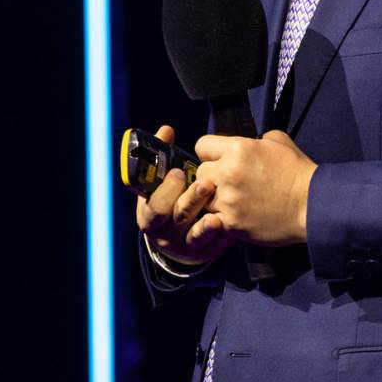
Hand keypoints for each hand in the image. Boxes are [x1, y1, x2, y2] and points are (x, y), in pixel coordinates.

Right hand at [136, 125, 229, 268]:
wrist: (181, 238)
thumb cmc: (173, 199)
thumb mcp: (164, 182)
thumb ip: (164, 156)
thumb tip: (166, 130)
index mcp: (150, 212)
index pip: (151, 204)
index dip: (163, 190)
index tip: (177, 173)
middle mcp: (164, 231)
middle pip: (175, 217)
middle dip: (189, 200)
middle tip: (206, 185)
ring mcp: (184, 244)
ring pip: (194, 235)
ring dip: (206, 224)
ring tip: (217, 213)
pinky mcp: (205, 252)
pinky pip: (214, 246)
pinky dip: (223, 237)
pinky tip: (232, 228)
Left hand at [190, 130, 317, 248]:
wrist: (312, 205)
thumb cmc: (298, 173)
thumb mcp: (279, 141)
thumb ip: (255, 139)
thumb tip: (246, 142)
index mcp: (238, 149)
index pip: (202, 145)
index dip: (211, 153)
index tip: (220, 160)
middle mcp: (228, 173)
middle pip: (200, 173)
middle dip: (212, 177)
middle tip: (229, 183)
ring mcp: (228, 200)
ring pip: (203, 199)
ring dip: (216, 200)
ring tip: (236, 201)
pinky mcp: (231, 223)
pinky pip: (213, 219)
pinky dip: (223, 218)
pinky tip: (239, 215)